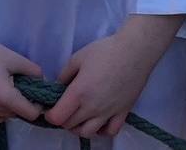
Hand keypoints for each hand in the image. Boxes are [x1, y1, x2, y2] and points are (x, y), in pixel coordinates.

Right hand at [0, 5, 43, 125]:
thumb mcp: (14, 57)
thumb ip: (33, 71)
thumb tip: (42, 80)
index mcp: (4, 96)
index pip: (31, 113)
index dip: (38, 105)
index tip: (35, 93)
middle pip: (17, 115)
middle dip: (23, 103)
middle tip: (20, 86)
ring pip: (4, 117)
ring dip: (9, 108)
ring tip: (7, 90)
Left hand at [44, 14, 182, 137]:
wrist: (135, 52)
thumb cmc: (105, 51)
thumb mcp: (77, 58)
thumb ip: (64, 75)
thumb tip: (58, 87)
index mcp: (79, 93)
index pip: (58, 117)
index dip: (50, 114)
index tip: (50, 107)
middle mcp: (93, 107)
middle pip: (70, 126)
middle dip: (62, 119)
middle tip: (63, 108)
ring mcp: (109, 112)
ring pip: (88, 133)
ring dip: (79, 127)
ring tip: (79, 116)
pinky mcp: (123, 113)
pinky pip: (110, 132)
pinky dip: (101, 131)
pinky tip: (98, 121)